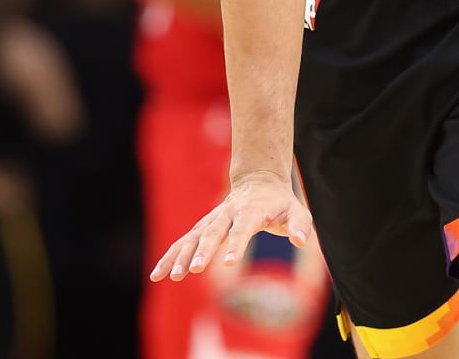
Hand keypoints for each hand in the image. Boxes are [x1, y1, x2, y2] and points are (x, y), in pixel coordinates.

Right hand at [150, 170, 311, 282]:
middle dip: (203, 250)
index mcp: (251, 210)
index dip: (236, 244)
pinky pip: (183, 242)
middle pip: (213, 232)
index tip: (228, 262)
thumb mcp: (297, 211)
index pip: (243, 228)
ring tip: (171, 277)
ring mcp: (212, 219)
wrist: (259, 182)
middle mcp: (228, 213)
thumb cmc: (280, 203)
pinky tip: (157, 275)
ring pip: (194, 237)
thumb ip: (300, 225)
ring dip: (181, 255)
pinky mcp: (202, 227)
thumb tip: (300, 241)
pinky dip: (170, 256)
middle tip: (193, 269)